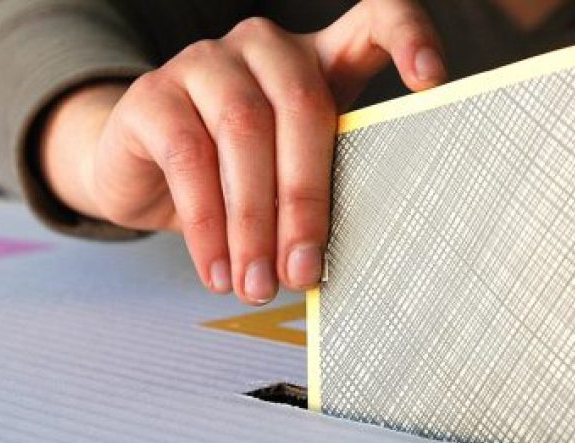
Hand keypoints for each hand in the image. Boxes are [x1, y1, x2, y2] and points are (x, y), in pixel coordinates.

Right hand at [40, 0, 445, 304]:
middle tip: (305, 271)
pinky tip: (217, 269)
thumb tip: (356, 262)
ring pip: (242, 132)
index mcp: (319, 59)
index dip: (409, 37)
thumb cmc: (238, 176)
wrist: (143, 172)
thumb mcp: (292, 174)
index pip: (375, 20)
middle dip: (307, 200)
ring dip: (254, 222)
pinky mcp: (152, 92)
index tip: (431, 82)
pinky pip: (187, 156)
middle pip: (302, 105)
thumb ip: (326, 189)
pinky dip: (206, 223)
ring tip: (258, 283)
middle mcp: (266, 47)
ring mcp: (206, 61)